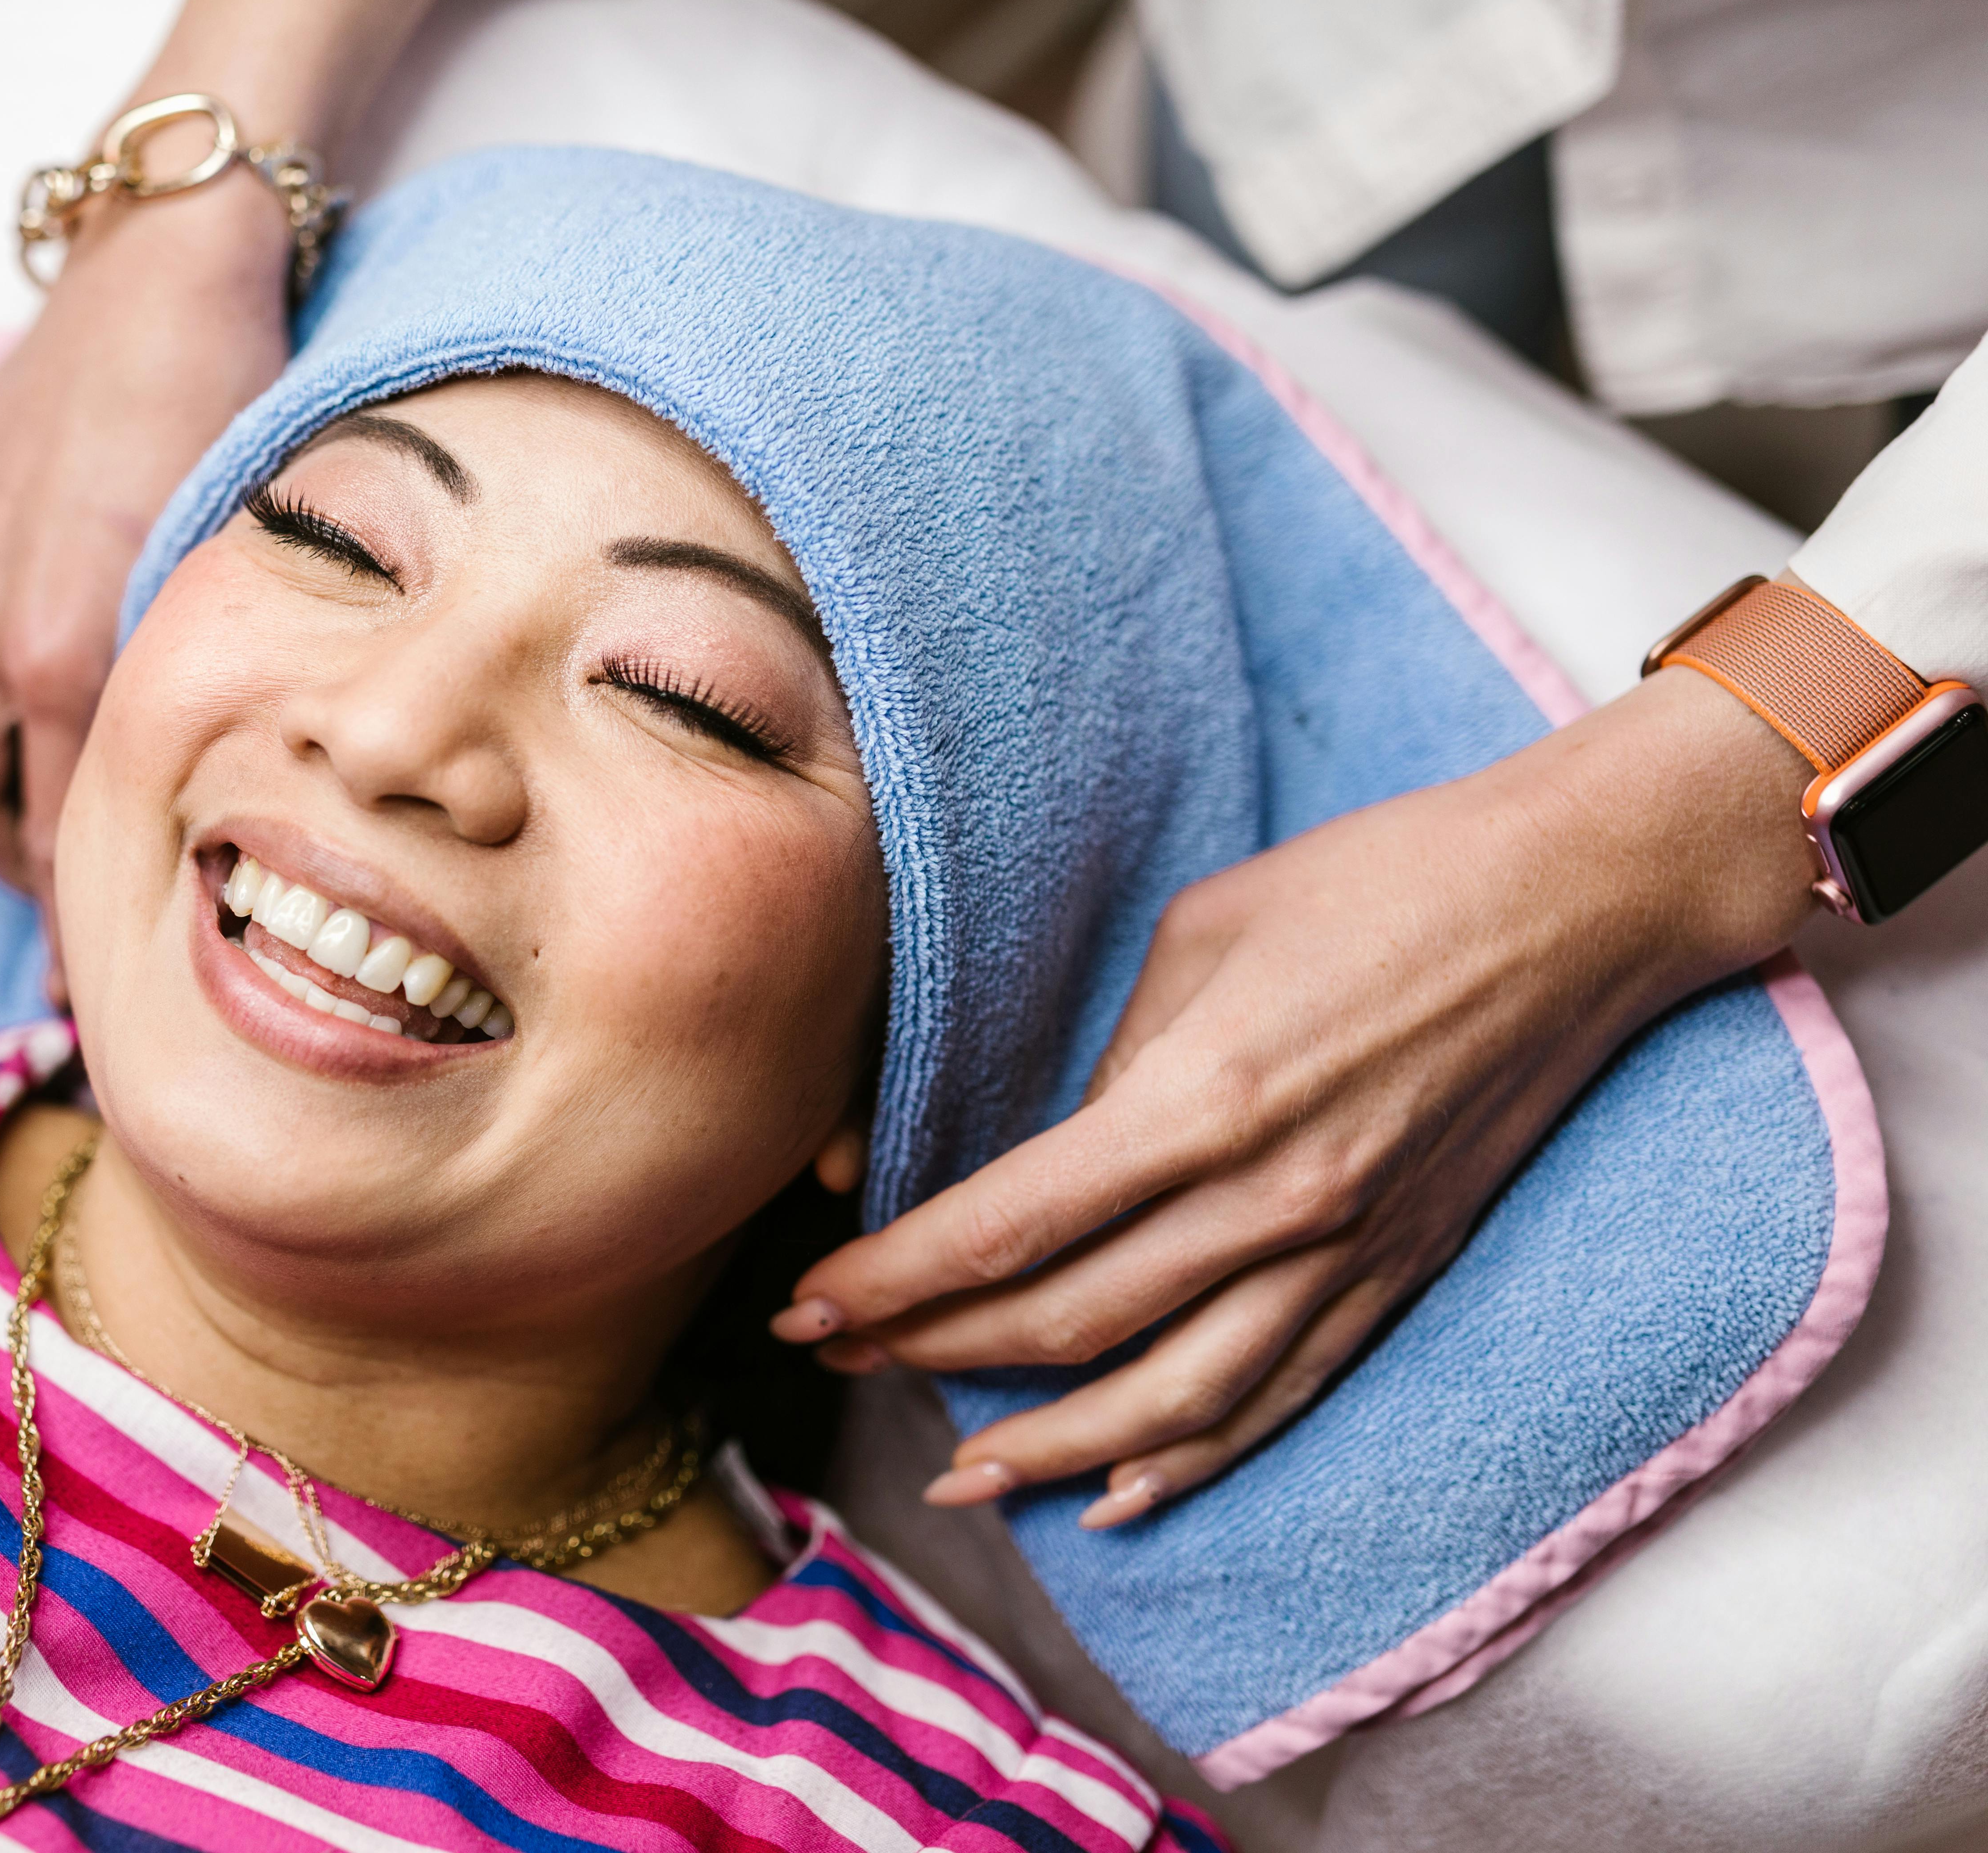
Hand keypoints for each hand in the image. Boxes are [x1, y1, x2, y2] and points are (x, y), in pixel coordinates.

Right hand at [0, 187, 291, 900]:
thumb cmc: (237, 414)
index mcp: (72, 653)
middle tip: (69, 910)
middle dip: (19, 877)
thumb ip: (195, 686)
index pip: (60, 831)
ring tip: (14, 831)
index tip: (101, 970)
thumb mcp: (236, 571)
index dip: (79, 914)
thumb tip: (214, 794)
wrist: (165, 269)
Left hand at [777, 665, 1819, 1523]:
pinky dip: (1190, 1463)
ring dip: (1047, 1451)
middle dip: (930, 1353)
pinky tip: (1116, 1496)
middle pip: (1066, 1324)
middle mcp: (1271, 1202)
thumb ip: (1120, 1067)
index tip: (807, 1306)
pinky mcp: (1397, 1278)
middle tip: (837, 1360)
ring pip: (1168, 1404)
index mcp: (1203, 1100)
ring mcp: (1343, 1257)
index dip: (894, 1279)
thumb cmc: (1375, 883)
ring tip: (955, 1476)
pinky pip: (1277, 1402)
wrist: (1572, 904)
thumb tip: (1063, 1160)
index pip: (1008, 1227)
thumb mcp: (1203, 936)